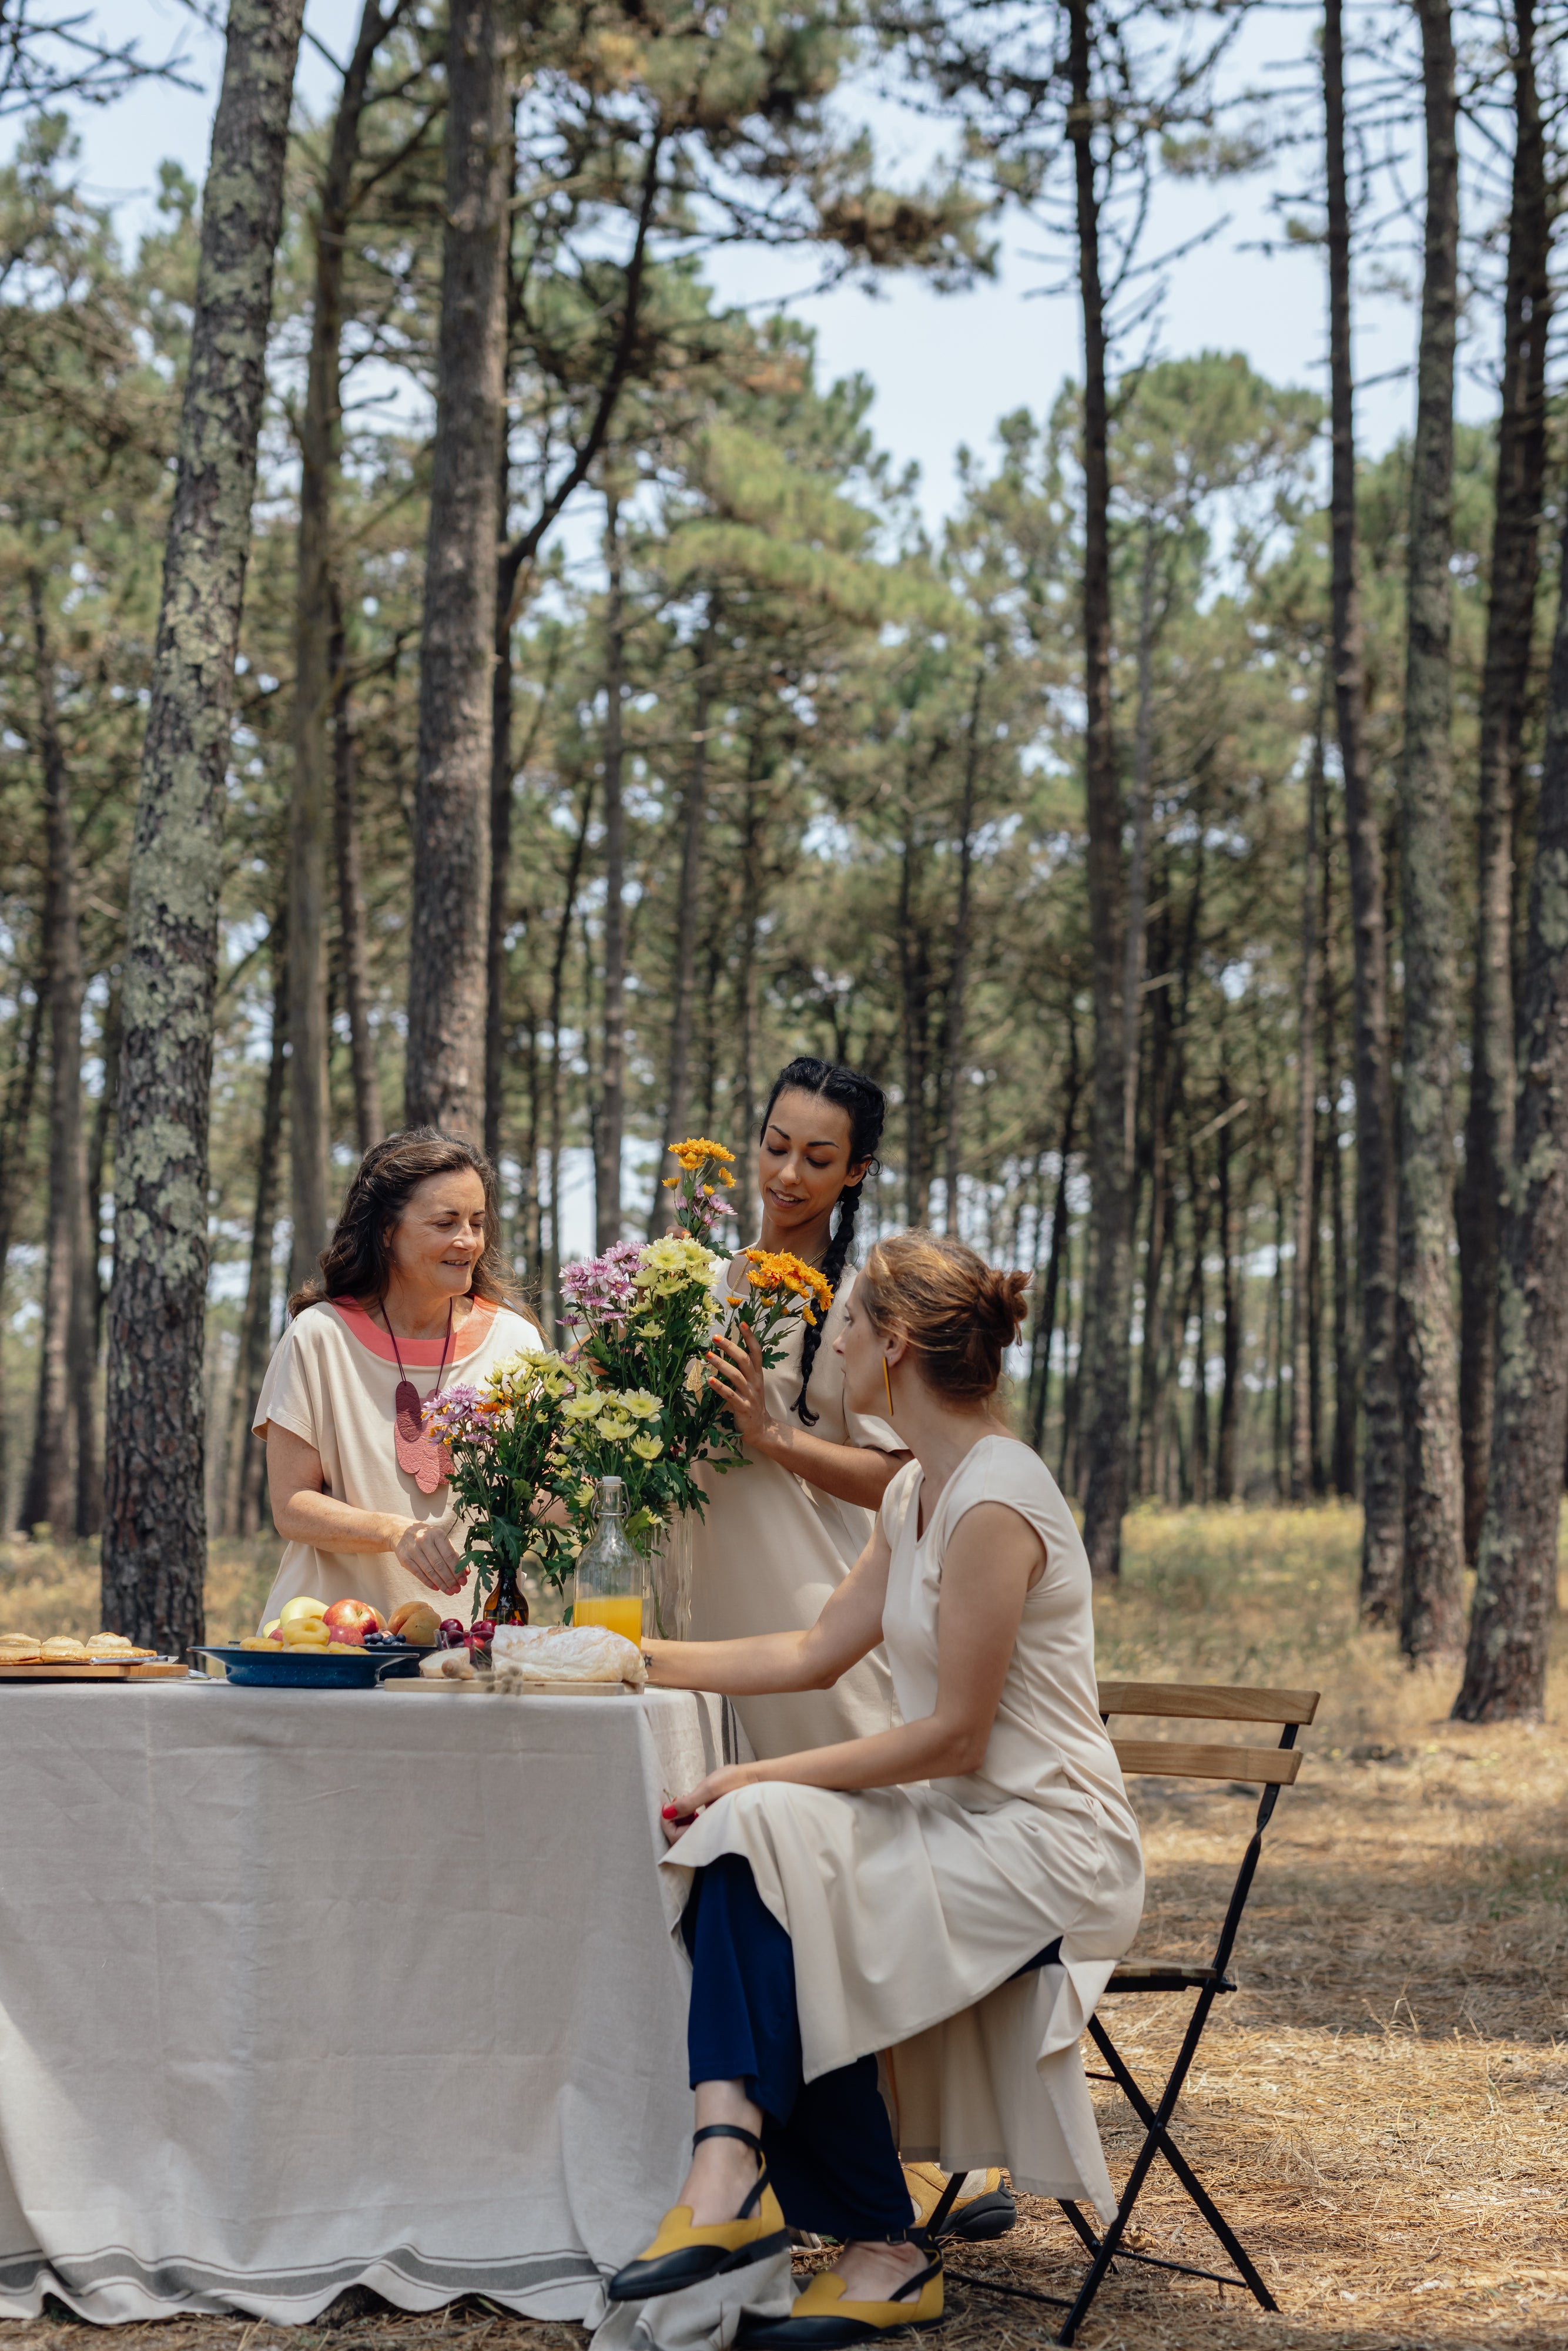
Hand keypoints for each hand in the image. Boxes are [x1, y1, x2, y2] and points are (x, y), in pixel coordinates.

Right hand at [393, 1520, 468, 1594]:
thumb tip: (465, 1572)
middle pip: (439, 1564)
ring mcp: (413, 1550)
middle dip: (450, 1579)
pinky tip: (437, 1588)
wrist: (401, 1531)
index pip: (449, 1555)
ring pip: (429, 1570)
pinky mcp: (405, 1559)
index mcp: (436, 1534)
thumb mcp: (440, 1539)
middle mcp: (424, 1540)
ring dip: (441, 1583)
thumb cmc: (426, 1536)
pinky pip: (418, 1573)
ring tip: (449, 1591)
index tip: (463, 1581)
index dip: (457, 1570)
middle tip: (457, 1589)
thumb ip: (452, 1554)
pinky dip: (428, 1582)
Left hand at [661, 1764, 750, 1842]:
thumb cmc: (737, 1782)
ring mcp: (712, 1828)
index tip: (666, 1806)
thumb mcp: (709, 1788)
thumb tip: (667, 1813)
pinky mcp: (715, 1821)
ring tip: (685, 1799)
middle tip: (676, 1801)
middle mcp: (709, 1833)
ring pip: (689, 1831)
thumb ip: (687, 1803)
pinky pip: (697, 1825)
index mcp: (707, 1829)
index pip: (677, 1838)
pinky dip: (691, 1814)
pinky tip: (695, 1803)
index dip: (667, 1823)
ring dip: (682, 1816)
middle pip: (682, 1837)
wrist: (758, 1779)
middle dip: (674, 1820)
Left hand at [705, 1328, 772, 1450]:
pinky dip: (720, 1387)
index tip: (741, 1323)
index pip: (756, 1352)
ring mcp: (750, 1395)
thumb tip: (726, 1352)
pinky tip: (709, 1381)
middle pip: (744, 1360)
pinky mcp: (743, 1407)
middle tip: (715, 1337)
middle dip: (730, 1346)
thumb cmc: (752, 1403)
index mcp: (757, 1374)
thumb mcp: (751, 1384)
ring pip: (736, 1376)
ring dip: (721, 1364)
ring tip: (708, 1355)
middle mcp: (755, 1382)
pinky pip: (730, 1395)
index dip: (750, 1337)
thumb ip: (742, 1370)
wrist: (761, 1429)